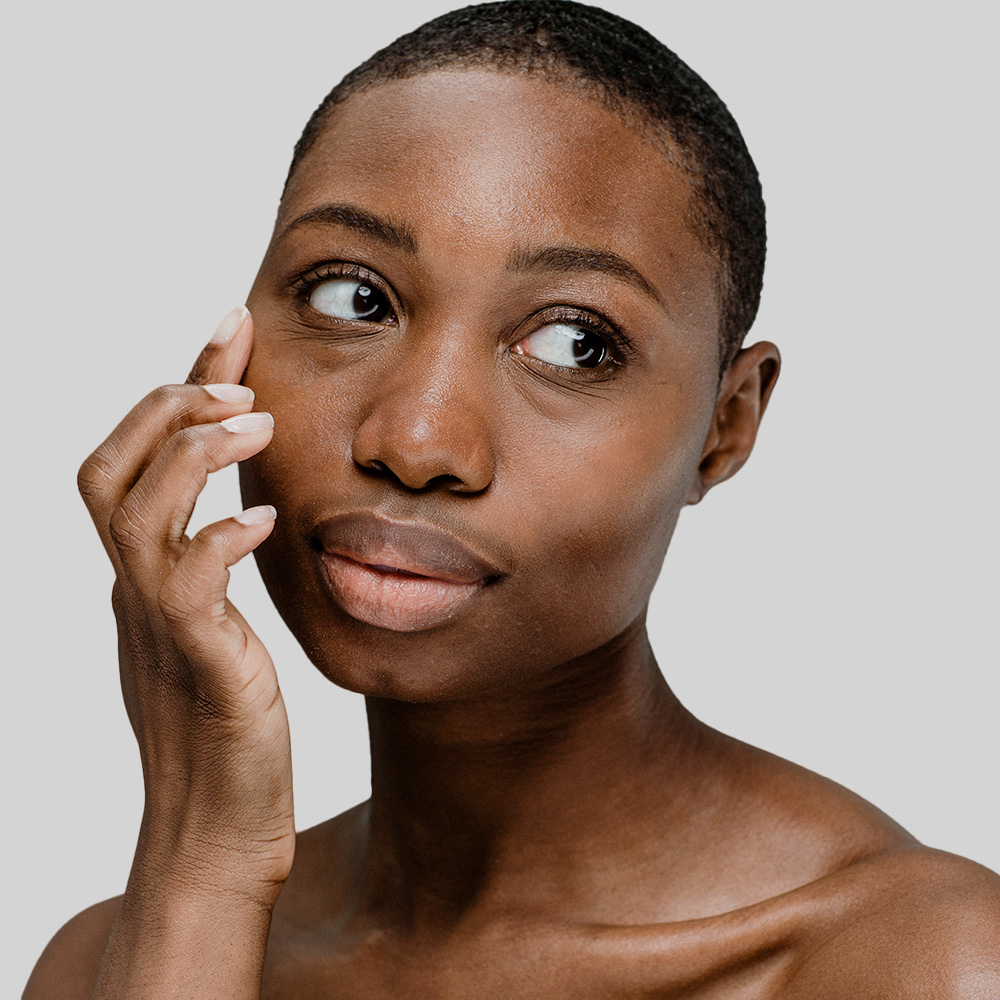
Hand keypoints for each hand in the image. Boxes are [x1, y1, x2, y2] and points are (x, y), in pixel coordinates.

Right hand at [77, 306, 293, 905]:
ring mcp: (161, 629)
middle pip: (109, 470)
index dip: (177, 387)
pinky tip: (266, 522)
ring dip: (191, 455)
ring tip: (257, 422)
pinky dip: (221, 540)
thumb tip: (233, 518)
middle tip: (236, 377)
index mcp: (146, 579)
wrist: (217, 834)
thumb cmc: (227, 734)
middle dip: (166, 406)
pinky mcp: (200, 666)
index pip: (137, 462)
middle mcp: (138, 594)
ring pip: (136, 515)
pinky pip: (190, 587)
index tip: (228, 327)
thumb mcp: (213, 635)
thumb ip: (208, 575)